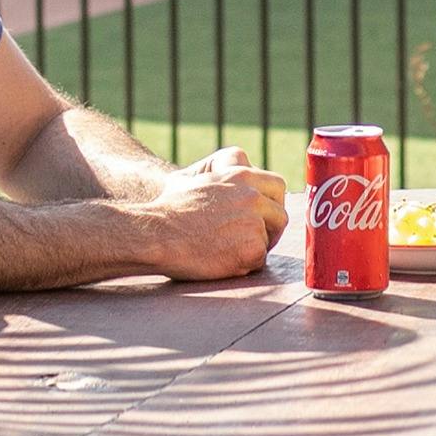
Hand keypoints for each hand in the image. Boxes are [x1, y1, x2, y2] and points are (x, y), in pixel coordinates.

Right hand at [142, 149, 287, 282]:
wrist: (156, 234)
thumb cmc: (168, 208)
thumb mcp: (193, 176)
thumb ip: (219, 173)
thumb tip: (229, 171)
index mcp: (241, 175)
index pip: (277, 186)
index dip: (270, 204)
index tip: (260, 216)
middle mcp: (252, 195)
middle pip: (280, 215)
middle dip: (270, 229)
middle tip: (250, 239)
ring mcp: (254, 222)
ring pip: (269, 239)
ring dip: (255, 247)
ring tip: (228, 250)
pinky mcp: (252, 249)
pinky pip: (259, 260)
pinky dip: (244, 265)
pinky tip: (222, 260)